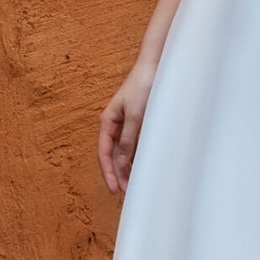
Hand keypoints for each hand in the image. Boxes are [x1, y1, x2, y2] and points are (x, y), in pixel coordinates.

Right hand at [98, 60, 157, 193]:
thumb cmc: (143, 86)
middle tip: (126, 193)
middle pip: (112, 156)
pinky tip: (141, 168)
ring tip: (133, 185)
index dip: (108, 173)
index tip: (115, 190)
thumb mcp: (135, 115)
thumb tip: (121, 163)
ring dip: (126, 168)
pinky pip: (133, 145)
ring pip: (122, 152)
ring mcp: (126, 124)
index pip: (104, 153)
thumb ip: (128, 139)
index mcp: (107, 122)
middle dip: (117, 174)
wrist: (155, 66)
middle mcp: (114, 125)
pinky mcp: (138, 123)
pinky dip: (135, 158)